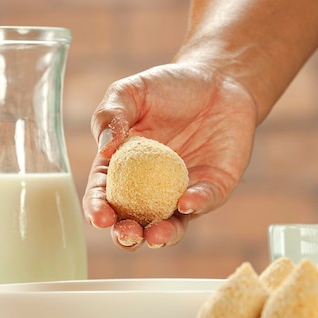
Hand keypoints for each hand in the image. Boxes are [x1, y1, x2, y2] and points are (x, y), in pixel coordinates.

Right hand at [82, 62, 257, 249]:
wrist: (218, 81)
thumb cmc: (169, 87)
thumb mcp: (132, 92)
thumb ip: (111, 115)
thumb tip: (104, 148)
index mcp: (122, 167)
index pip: (105, 196)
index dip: (99, 210)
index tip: (100, 217)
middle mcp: (150, 188)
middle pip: (135, 222)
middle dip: (128, 236)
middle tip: (127, 234)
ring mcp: (182, 191)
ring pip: (170, 225)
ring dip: (162, 235)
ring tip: (156, 235)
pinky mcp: (213, 188)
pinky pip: (204, 202)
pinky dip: (195, 205)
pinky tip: (186, 201)